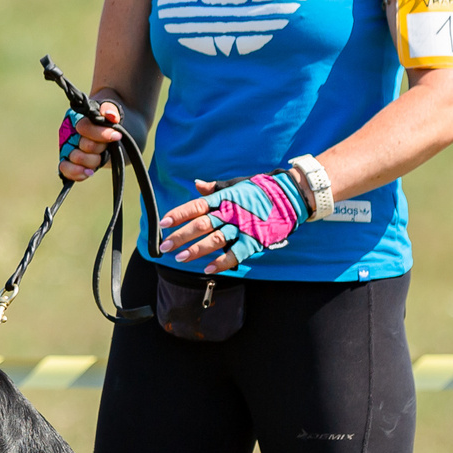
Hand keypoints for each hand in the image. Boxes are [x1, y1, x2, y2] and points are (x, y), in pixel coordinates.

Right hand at [58, 101, 125, 182]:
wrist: (110, 135)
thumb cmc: (108, 121)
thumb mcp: (112, 111)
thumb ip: (110, 109)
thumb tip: (110, 115)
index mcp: (75, 118)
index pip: (84, 127)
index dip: (101, 134)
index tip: (117, 136)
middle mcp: (68, 133)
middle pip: (84, 145)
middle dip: (99, 147)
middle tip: (106, 146)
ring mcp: (67, 148)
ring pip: (76, 158)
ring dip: (93, 160)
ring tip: (100, 157)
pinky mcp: (69, 162)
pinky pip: (65, 169)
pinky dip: (76, 172)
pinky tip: (89, 172)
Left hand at [160, 171, 301, 273]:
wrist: (289, 197)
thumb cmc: (260, 191)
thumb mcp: (236, 185)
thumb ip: (214, 188)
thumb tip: (196, 184)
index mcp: (223, 198)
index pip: (196, 206)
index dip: (179, 214)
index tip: (163, 222)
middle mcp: (230, 212)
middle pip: (201, 225)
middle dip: (181, 236)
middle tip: (165, 245)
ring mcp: (242, 227)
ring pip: (214, 240)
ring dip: (196, 250)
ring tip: (180, 258)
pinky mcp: (254, 241)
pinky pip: (235, 254)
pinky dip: (221, 262)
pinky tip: (207, 268)